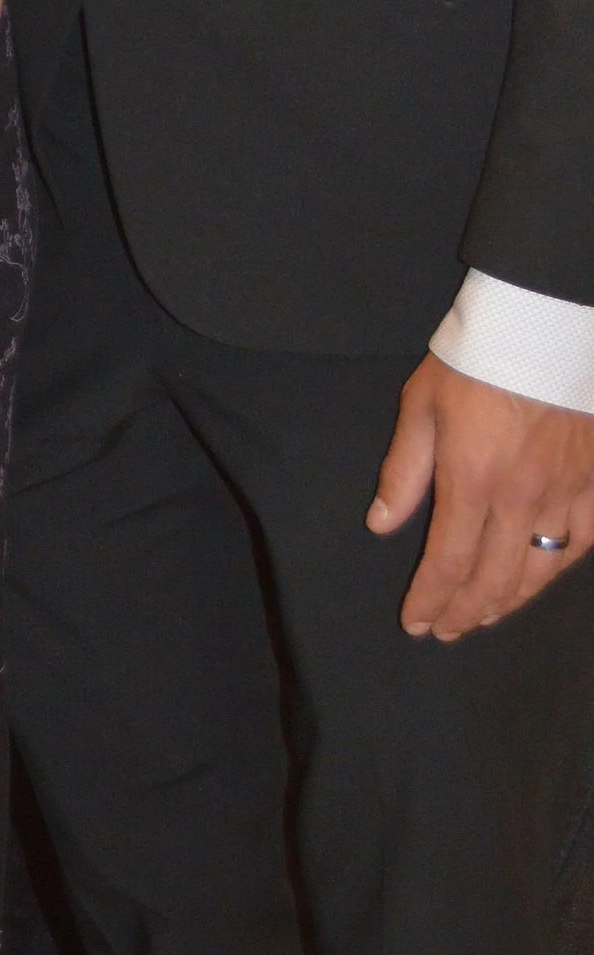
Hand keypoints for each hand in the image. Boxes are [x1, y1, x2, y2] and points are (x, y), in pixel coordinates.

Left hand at [369, 352, 593, 638]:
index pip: (448, 562)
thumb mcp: (421, 406)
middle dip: (466, 612)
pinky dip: (561, 568)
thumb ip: (403, 471)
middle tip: (447, 631)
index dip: (431, 600)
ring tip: (486, 616)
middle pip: (495, 578)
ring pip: (541, 570)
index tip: (416, 623)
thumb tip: (381, 525)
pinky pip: (583, 541)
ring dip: (511, 601)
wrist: (543, 324)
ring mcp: (566, 492)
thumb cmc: (474, 360)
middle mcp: (521, 498)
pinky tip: (544, 578)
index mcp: (471, 481)